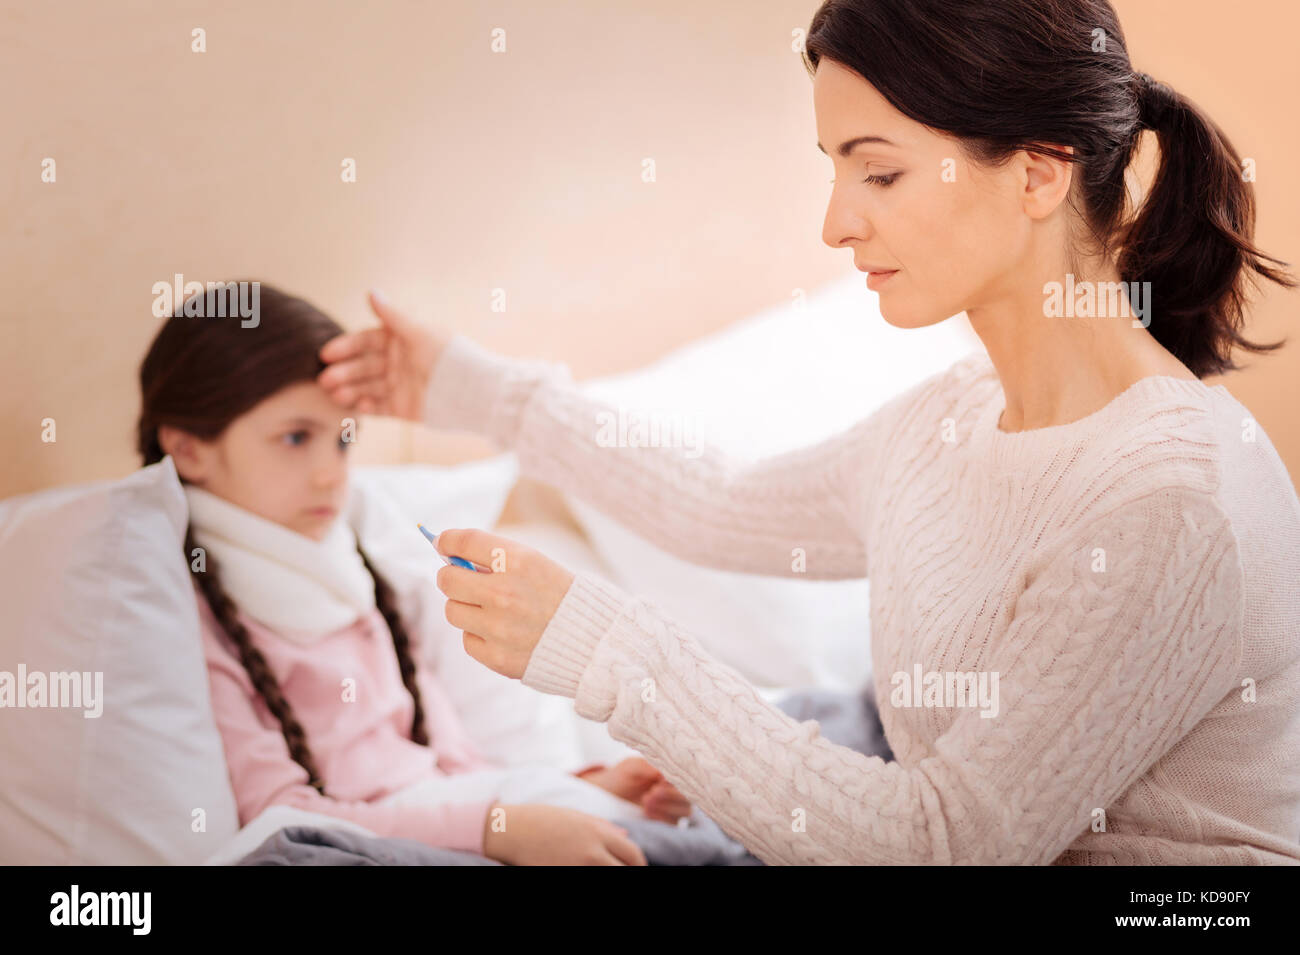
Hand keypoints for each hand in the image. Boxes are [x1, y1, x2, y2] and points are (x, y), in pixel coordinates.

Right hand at [316, 290, 448, 419]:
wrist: (470, 391)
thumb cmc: (447, 356)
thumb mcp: (418, 332)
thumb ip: (392, 316)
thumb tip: (371, 292)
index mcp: (399, 341)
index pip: (365, 342)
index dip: (346, 347)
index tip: (326, 354)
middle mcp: (396, 363)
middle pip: (363, 367)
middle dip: (344, 372)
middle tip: (325, 380)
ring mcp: (398, 386)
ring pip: (367, 388)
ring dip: (350, 390)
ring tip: (335, 394)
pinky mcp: (403, 408)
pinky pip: (379, 408)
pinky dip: (367, 407)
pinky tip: (358, 406)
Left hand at [434, 528, 575, 679]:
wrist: (594, 641)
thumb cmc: (560, 596)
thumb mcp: (536, 563)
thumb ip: (494, 557)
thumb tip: (447, 554)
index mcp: (518, 561)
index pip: (463, 542)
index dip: (447, 540)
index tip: (443, 544)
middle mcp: (504, 593)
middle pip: (447, 579)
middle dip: (450, 576)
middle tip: (461, 579)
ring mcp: (498, 628)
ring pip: (452, 611)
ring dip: (465, 608)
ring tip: (490, 609)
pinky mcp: (496, 657)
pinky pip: (467, 640)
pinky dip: (480, 635)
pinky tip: (502, 633)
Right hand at [481, 803, 647, 865]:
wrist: (511, 831)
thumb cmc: (543, 819)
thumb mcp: (576, 816)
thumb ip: (604, 827)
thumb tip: (626, 836)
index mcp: (598, 832)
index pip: (633, 854)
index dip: (639, 864)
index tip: (638, 868)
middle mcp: (593, 852)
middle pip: (624, 871)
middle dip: (628, 874)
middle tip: (624, 874)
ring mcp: (578, 868)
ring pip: (607, 878)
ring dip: (609, 875)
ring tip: (602, 871)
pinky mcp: (564, 876)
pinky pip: (586, 881)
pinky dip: (590, 878)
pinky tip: (584, 873)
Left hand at [580, 757, 693, 824]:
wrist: (607, 794)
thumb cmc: (622, 776)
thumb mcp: (632, 766)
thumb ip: (650, 767)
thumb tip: (667, 774)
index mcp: (672, 773)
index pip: (688, 778)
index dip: (676, 781)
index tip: (657, 782)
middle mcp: (677, 789)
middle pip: (691, 795)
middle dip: (672, 796)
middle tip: (650, 794)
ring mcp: (674, 806)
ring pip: (686, 811)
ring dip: (668, 808)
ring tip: (645, 802)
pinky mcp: (667, 820)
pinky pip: (675, 823)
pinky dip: (662, 818)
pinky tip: (646, 811)